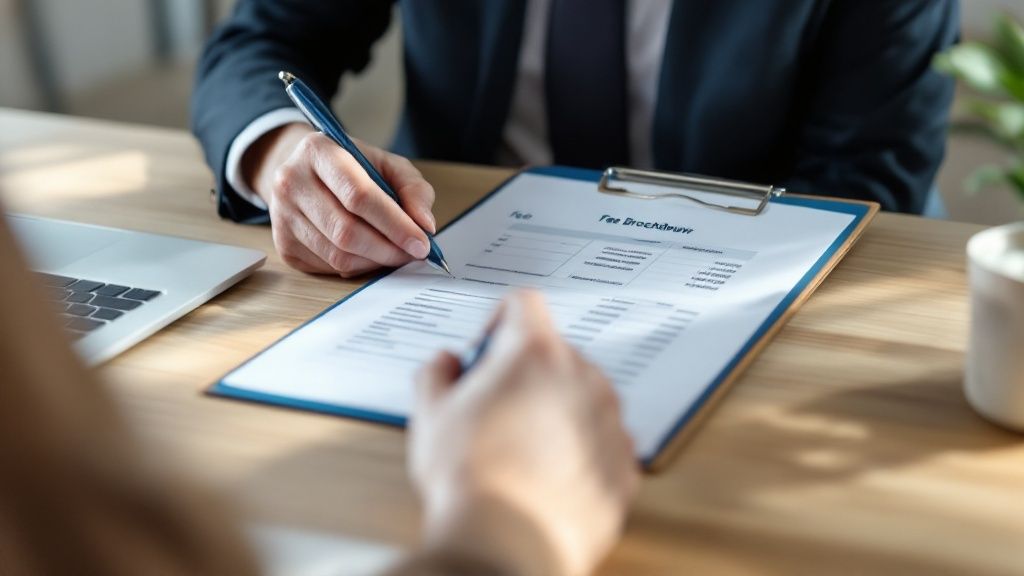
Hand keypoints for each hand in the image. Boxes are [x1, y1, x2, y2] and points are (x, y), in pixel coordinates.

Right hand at [242, 123, 436, 276]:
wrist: (303, 172)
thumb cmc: (350, 167)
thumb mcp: (385, 163)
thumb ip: (413, 188)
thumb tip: (425, 224)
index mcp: (317, 151)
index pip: (358, 195)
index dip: (394, 224)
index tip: (421, 242)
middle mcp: (291, 182)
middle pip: (346, 231)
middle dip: (388, 249)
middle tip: (413, 254)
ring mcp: (282, 215)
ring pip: (338, 255)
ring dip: (375, 262)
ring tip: (395, 254)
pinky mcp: (282, 244)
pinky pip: (327, 267)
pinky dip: (357, 267)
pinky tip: (369, 255)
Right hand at [410, 291, 638, 575]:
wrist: (506, 541)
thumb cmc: (469, 477)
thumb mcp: (430, 414)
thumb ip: (436, 373)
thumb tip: (447, 363)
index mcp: (535, 353)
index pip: (524, 303)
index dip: (498, 321)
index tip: (486, 354)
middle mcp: (583, 377)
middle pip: (555, 355)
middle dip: (527, 375)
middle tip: (495, 413)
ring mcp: (610, 421)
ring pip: (583, 399)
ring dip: (556, 413)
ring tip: (520, 454)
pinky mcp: (624, 465)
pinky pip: (602, 444)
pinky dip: (580, 453)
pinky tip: (548, 479)